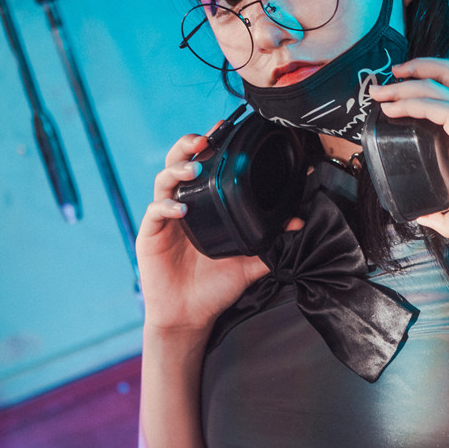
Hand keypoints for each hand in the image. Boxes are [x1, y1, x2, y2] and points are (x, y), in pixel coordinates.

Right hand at [137, 133, 268, 330]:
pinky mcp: (149, 236)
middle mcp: (181, 206)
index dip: (208, 146)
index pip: (202, 166)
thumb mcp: (248, 264)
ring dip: (176, 170)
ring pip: (163, 182)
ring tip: (192, 170)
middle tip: (202, 141)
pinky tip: (181, 210)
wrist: (189, 316)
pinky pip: (154, 213)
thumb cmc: (214, 288)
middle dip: (186, 147)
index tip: (222, 130)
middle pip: (176, 164)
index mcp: (202, 206)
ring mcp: (163, 220)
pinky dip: (166, 207)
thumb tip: (299, 222)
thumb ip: (271, 242)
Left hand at [367, 58, 448, 242]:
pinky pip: (435, 103)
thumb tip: (422, 217)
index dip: (426, 82)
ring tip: (379, 94)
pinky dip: (410, 102)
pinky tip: (392, 109)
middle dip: (414, 68)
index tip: (397, 93)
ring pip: (436, 84)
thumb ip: (441, 212)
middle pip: (448, 71)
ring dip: (403, 86)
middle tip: (385, 81)